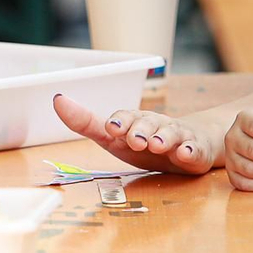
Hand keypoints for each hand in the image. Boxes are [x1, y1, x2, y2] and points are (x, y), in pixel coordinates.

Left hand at [51, 94, 222, 175]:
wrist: (192, 143)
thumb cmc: (146, 142)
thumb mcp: (115, 138)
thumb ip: (87, 123)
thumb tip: (57, 100)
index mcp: (135, 121)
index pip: (125, 116)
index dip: (118, 121)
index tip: (111, 127)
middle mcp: (156, 124)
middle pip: (148, 123)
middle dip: (140, 130)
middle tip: (135, 140)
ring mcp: (177, 136)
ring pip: (171, 133)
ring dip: (163, 137)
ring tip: (156, 144)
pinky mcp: (195, 149)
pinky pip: (193, 148)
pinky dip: (189, 150)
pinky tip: (184, 153)